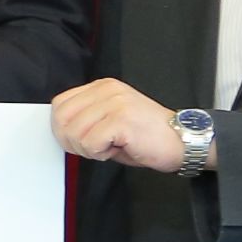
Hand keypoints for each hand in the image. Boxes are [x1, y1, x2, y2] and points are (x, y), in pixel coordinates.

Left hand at [49, 79, 185, 170]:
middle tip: (94, 147)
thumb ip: (86, 118)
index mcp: (101, 87)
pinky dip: (100, 153)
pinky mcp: (122, 119)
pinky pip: (91, 143)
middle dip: (72, 141)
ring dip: (88, 149)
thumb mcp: (110, 119)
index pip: (59, 105)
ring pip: (75, 133)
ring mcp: (115, 103)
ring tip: (111, 146)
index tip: (80, 140)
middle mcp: (107, 90)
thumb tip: (61, 129)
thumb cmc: (147, 135)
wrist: (182, 140)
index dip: (62, 129)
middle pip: (62, 119)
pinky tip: (118, 148)